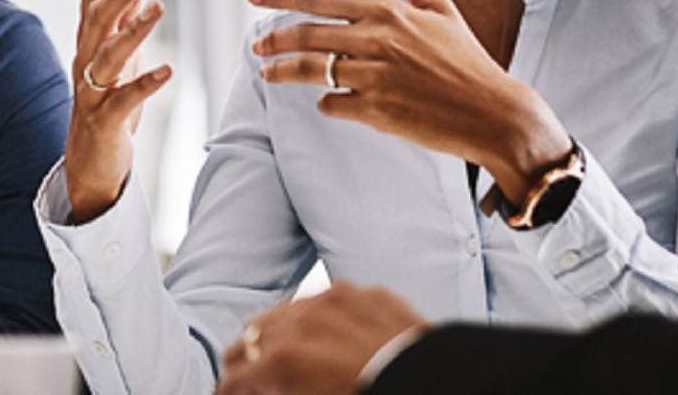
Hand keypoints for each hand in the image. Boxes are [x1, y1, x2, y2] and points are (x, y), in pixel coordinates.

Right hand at [65, 0, 170, 222]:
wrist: (89, 161)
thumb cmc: (107, 100)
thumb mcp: (118, 51)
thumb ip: (125, 10)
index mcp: (88, 41)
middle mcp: (84, 60)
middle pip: (96, 18)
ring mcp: (91, 91)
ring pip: (107, 55)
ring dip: (132, 29)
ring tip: (158, 6)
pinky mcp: (105, 120)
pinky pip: (124, 99)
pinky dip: (145, 84)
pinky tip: (168, 70)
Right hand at [217, 283, 424, 394]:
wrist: (448, 385)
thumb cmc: (381, 394)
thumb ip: (283, 391)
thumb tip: (265, 389)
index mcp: (287, 359)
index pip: (235, 378)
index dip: (229, 392)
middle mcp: (301, 322)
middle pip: (250, 338)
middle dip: (246, 362)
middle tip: (252, 381)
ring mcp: (332, 301)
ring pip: (284, 313)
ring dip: (279, 336)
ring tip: (288, 358)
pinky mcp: (362, 293)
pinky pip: (325, 303)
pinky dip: (320, 321)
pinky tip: (331, 340)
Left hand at [248, 0, 571, 204]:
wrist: (494, 112)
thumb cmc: (465, 58)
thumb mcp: (439, 7)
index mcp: (388, 11)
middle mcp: (376, 40)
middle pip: (306, 34)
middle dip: (274, 38)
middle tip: (257, 45)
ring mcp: (374, 76)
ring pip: (311, 69)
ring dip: (283, 71)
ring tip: (268, 72)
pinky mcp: (375, 110)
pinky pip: (332, 103)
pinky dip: (326, 102)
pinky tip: (329, 101)